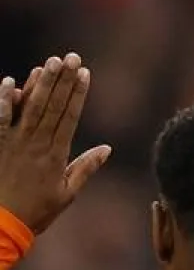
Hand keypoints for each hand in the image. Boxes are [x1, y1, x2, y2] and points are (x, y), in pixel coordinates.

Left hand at [0, 54, 110, 233]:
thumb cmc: (35, 212)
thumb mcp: (66, 194)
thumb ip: (85, 168)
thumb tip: (106, 149)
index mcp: (56, 155)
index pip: (70, 117)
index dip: (78, 94)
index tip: (85, 73)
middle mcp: (36, 144)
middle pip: (52, 106)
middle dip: (63, 80)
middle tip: (70, 57)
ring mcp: (13, 142)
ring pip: (29, 107)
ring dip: (40, 83)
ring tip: (49, 62)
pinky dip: (4, 100)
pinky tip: (10, 82)